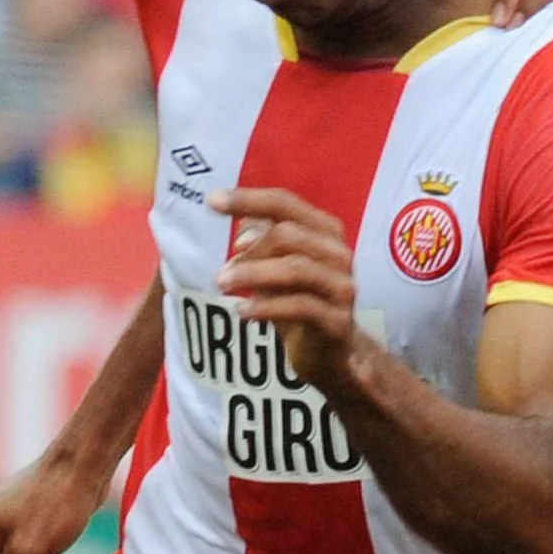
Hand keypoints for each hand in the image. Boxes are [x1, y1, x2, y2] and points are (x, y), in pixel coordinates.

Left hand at [213, 187, 367, 394]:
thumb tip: (242, 229)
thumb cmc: (300, 303)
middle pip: (289, 234)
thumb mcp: (275, 268)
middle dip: (249, 250)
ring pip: (295, 268)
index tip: (210, 201)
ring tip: (223, 284)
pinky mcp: (338, 320)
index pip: (285, 204)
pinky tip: (242, 311)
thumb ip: (262, 243)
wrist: (330, 354)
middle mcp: (338, 254)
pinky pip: (300, 306)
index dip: (248, 199)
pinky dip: (266, 306)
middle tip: (220, 271)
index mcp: (325, 232)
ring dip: (252, 274)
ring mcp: (342, 287)